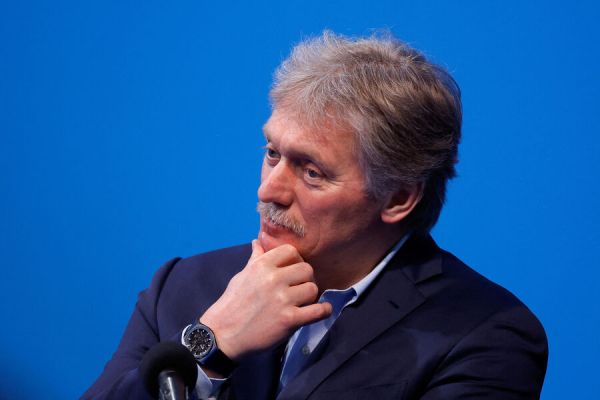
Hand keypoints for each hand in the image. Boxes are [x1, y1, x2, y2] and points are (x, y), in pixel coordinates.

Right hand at [199, 240, 331, 360]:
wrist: (223, 335)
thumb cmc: (232, 304)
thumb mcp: (242, 276)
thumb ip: (255, 259)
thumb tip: (257, 241)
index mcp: (261, 266)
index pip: (291, 251)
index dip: (295, 260)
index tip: (293, 271)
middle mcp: (273, 279)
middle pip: (307, 270)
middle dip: (305, 279)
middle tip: (300, 289)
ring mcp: (282, 299)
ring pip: (313, 289)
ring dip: (311, 297)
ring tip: (303, 302)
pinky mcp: (289, 320)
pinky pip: (317, 311)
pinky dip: (323, 310)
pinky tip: (321, 310)